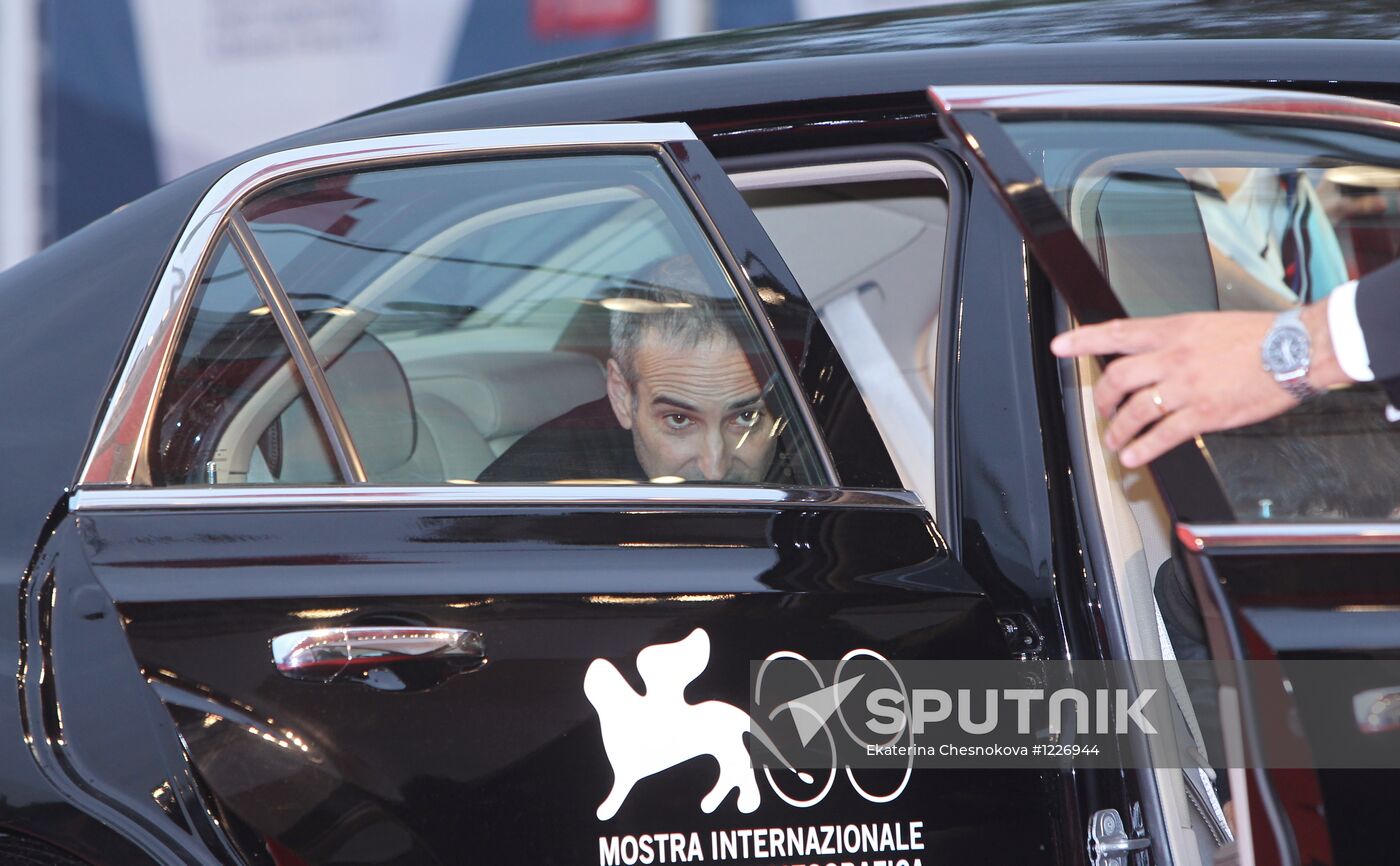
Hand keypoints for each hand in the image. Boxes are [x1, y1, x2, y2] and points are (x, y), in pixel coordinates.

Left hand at [1050, 304, 1345, 467]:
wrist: (1297, 349)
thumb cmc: (1257, 336)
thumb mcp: (1205, 324)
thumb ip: (1174, 339)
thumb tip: (1149, 354)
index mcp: (1173, 330)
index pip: (1118, 332)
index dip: (1083, 340)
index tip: (1060, 347)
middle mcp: (1174, 357)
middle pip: (1117, 377)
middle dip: (1101, 399)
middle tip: (1101, 410)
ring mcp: (1186, 386)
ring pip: (1134, 411)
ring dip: (1118, 430)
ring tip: (1115, 441)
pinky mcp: (1204, 413)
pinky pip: (1162, 435)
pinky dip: (1143, 449)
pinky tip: (1135, 456)